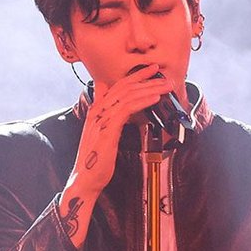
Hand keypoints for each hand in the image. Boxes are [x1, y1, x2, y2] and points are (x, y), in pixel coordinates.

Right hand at [58, 64, 175, 245]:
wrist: (85, 180)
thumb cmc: (95, 161)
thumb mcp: (101, 135)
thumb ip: (107, 118)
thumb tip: (114, 104)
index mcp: (96, 111)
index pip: (116, 86)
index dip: (134, 76)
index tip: (150, 71)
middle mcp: (97, 111)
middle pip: (122, 86)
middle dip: (143, 77)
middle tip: (160, 71)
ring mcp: (101, 119)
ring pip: (127, 95)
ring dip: (149, 88)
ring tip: (165, 85)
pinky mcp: (107, 129)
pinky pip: (127, 108)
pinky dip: (143, 101)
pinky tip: (155, 99)